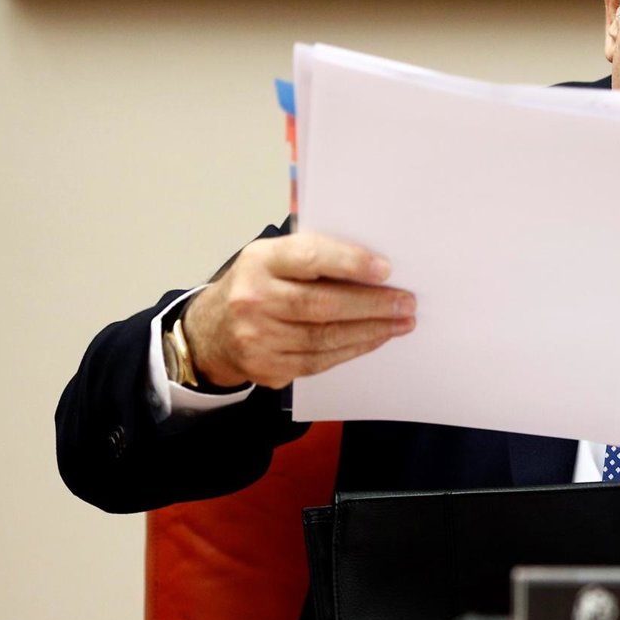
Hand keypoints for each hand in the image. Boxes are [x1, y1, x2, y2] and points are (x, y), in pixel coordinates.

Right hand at [181, 233, 415, 389]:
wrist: (212, 330)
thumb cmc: (259, 283)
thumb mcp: (274, 256)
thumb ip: (315, 252)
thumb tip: (373, 258)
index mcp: (260, 261)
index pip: (309, 257)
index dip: (350, 263)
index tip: (386, 269)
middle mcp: (253, 299)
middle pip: (322, 304)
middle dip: (372, 304)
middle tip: (407, 302)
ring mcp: (257, 338)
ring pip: (324, 337)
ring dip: (371, 330)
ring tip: (401, 322)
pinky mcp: (267, 368)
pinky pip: (319, 360)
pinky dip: (353, 349)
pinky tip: (376, 339)